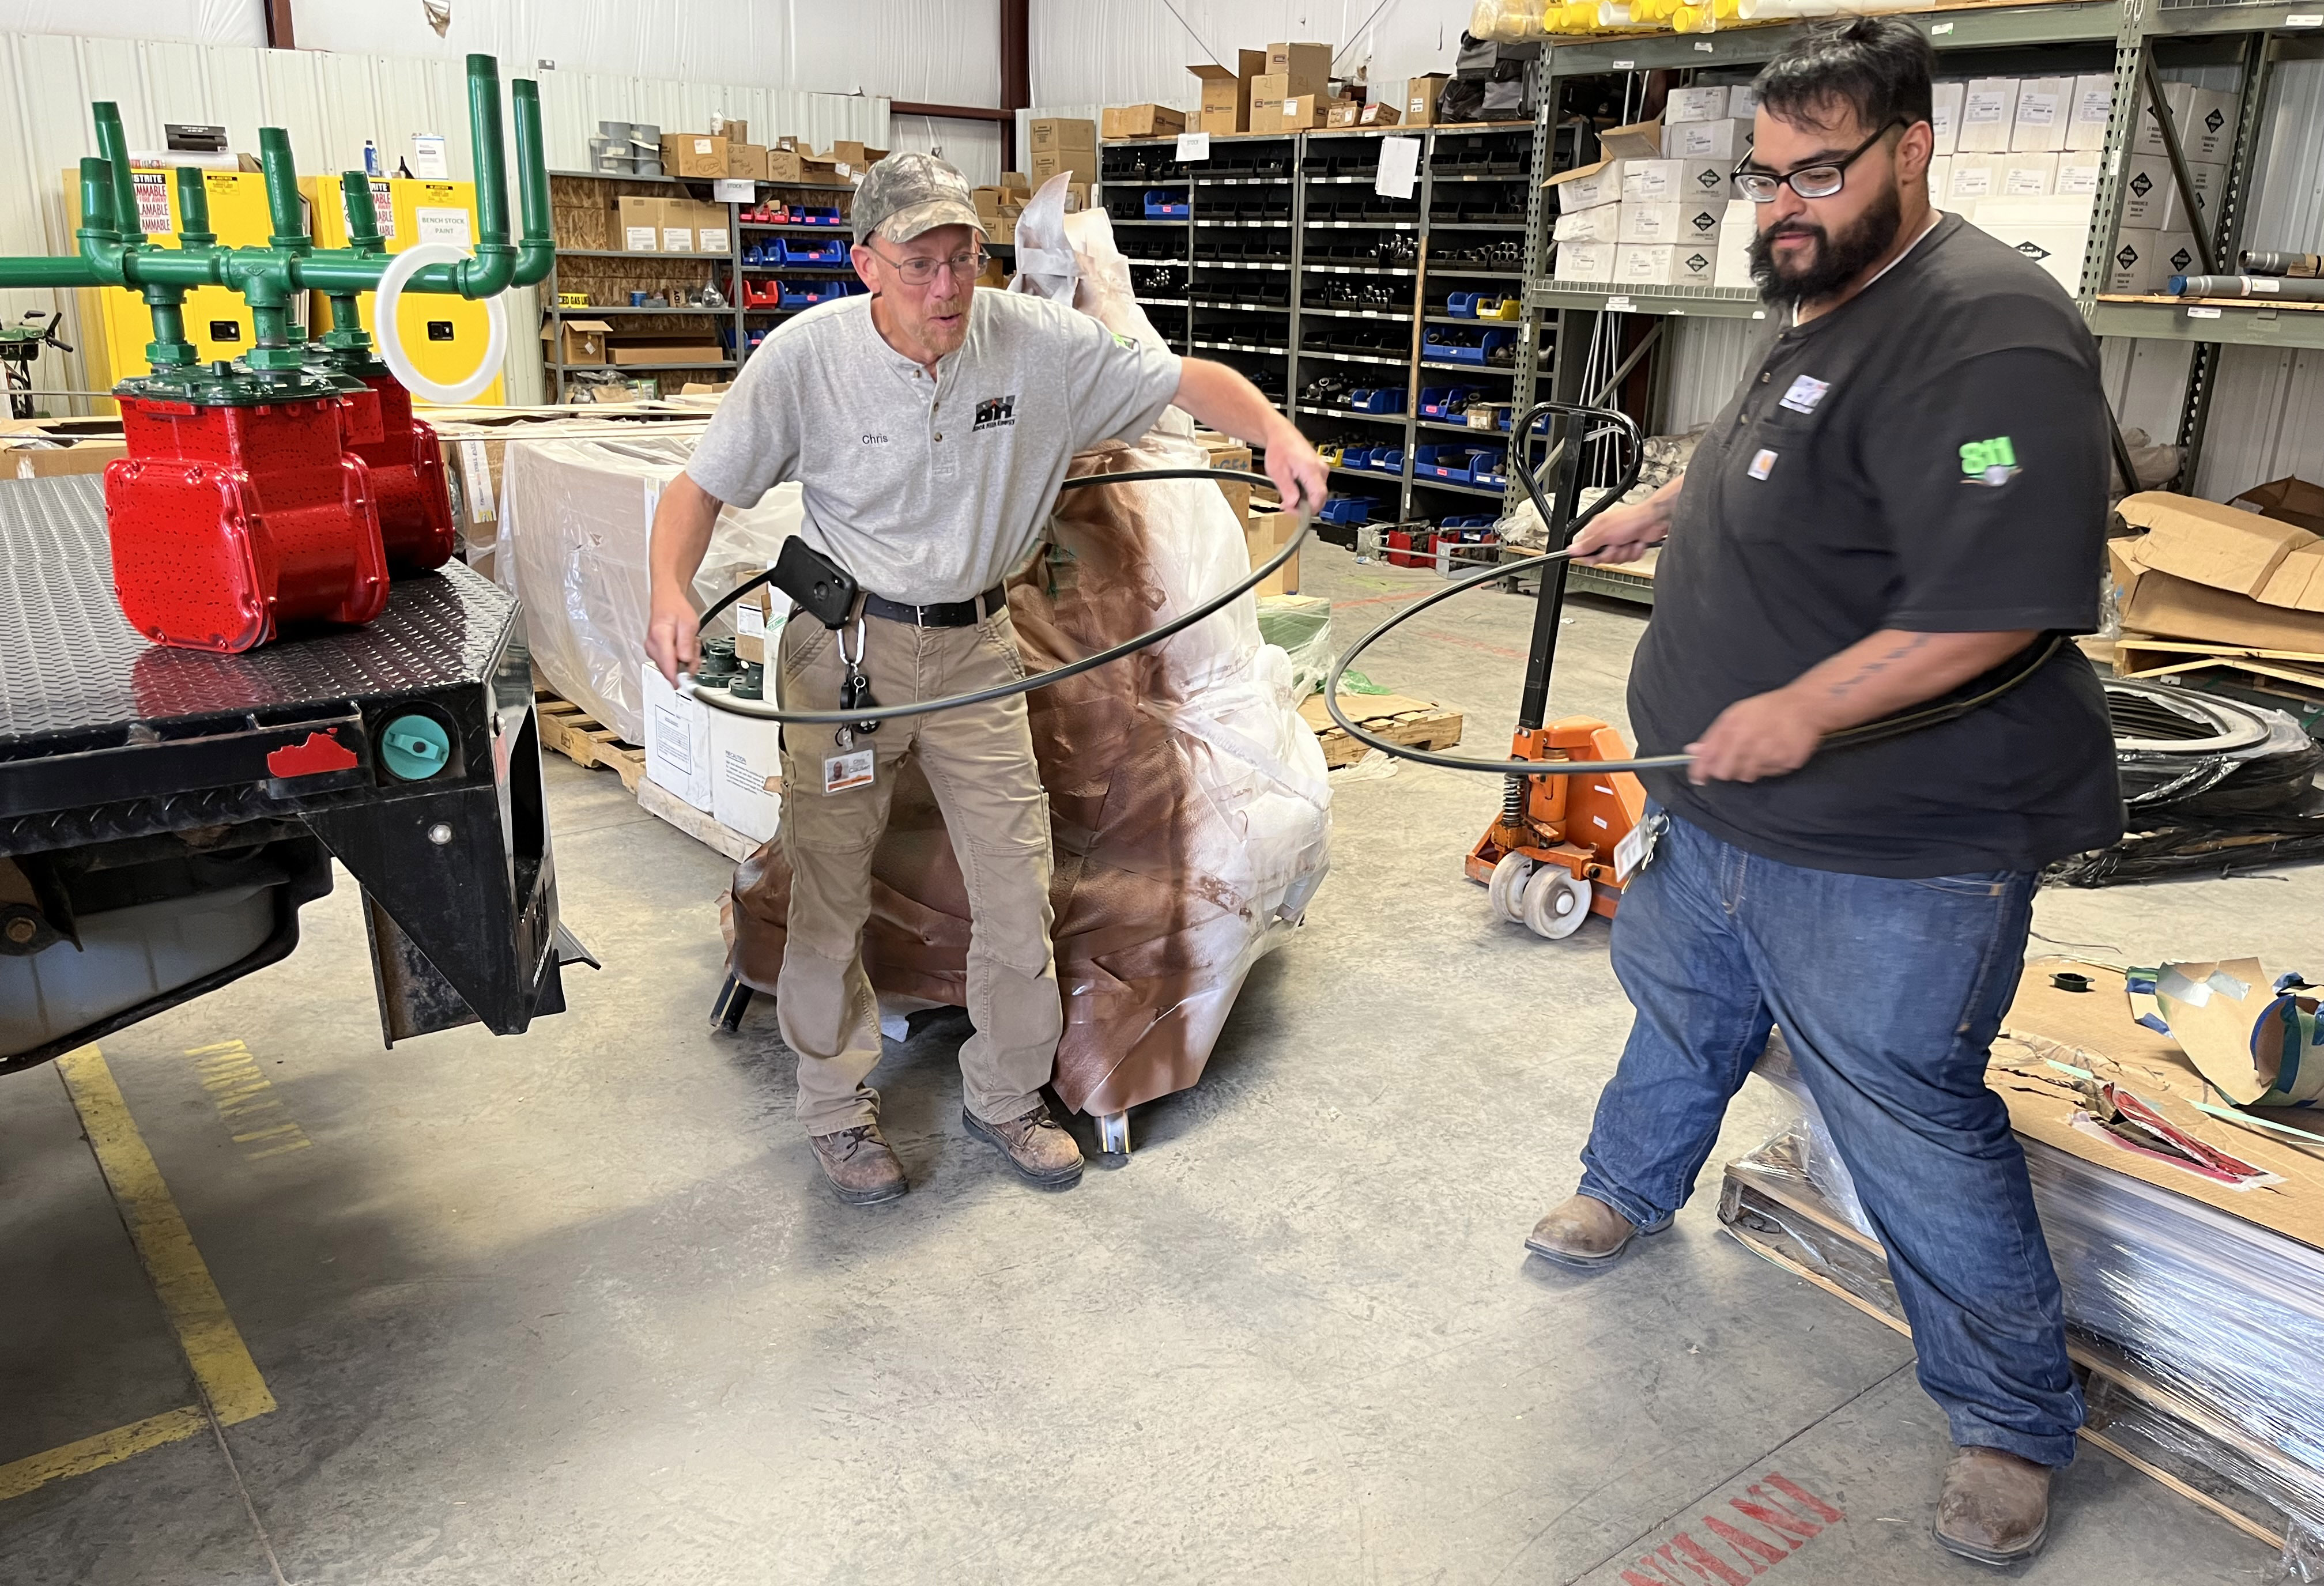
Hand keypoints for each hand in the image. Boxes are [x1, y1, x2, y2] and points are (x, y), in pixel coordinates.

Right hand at [646, 582, 698, 684]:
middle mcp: (653, 645)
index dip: (677, 678)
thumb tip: (685, 662)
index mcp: (660, 636)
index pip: (667, 665)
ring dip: (683, 659)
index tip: (683, 685)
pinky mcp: (654, 652)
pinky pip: (669, 662)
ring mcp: (652, 649)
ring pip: (671, 667)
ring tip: (688, 643)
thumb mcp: (689, 624)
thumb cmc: (676, 609)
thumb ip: (686, 644)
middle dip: (686, 664)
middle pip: (670, 668)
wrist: (666, 600)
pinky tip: (682, 646)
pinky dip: (679, 657)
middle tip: (693, 649)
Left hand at [1264, 422, 1328, 513]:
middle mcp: (1320, 470)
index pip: (1318, 498)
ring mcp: (1321, 469)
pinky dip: (1305, 492)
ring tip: (1288, 497)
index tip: (1295, 513)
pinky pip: (1315, 487)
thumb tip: (1293, 505)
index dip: (1308, 510)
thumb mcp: (1278, 473)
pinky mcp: (1318, 470)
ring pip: (1317, 494)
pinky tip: (1294, 490)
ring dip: (1304, 500)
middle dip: (1304, 507)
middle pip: (1320, 498)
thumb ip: (1288, 491)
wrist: (1281, 435)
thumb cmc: (1279, 448)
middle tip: (1288, 506)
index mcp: (1312, 470)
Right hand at [1568, 499, 1666, 565]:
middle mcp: (1607, 535)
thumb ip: (1588, 544)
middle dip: (1610, 554)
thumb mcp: (1604, 533)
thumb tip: (1572, 550)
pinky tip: (1635, 543)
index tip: (1591, 558)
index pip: (1584, 546)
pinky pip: (1628, 559)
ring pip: (1615, 559)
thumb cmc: (1630, 520)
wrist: (1653, 521)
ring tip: (1627, 543)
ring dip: (1623, 553)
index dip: (1587, 555)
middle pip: (1600, 556)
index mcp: (1596, 528)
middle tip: (1614, 547)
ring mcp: (1619, 542)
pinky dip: (1633, 553)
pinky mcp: (1630, 547)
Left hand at [1686, 689, 1822, 784]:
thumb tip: (1691, 750)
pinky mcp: (1787, 762)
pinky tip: (1773, 752)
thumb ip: (1713, 735)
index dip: (1700, 770)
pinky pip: (1769, 774)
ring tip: (1757, 753)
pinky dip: (1768, 767)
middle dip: (1725, 771)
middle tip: (1733, 763)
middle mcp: (1750, 740)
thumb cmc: (1767, 709)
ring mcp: (1770, 753)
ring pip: (1746, 776)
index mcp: (1734, 726)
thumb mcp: (1736, 714)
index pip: (1709, 756)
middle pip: (1725, 772)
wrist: (1805, 706)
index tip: (1698, 778)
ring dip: (1747, 769)